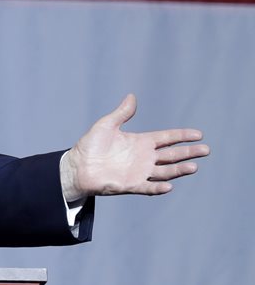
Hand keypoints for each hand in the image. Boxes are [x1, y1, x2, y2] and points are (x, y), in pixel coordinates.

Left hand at [61, 93, 209, 199]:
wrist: (77, 166)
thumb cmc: (90, 145)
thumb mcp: (106, 125)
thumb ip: (122, 113)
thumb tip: (132, 96)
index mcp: (141, 142)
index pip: (167, 138)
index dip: (182, 136)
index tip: (199, 135)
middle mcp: (144, 158)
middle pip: (172, 155)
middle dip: (188, 152)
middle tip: (206, 150)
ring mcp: (139, 172)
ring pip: (165, 172)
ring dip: (179, 170)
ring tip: (193, 167)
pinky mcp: (130, 185)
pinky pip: (148, 187)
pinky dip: (158, 188)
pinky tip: (169, 185)